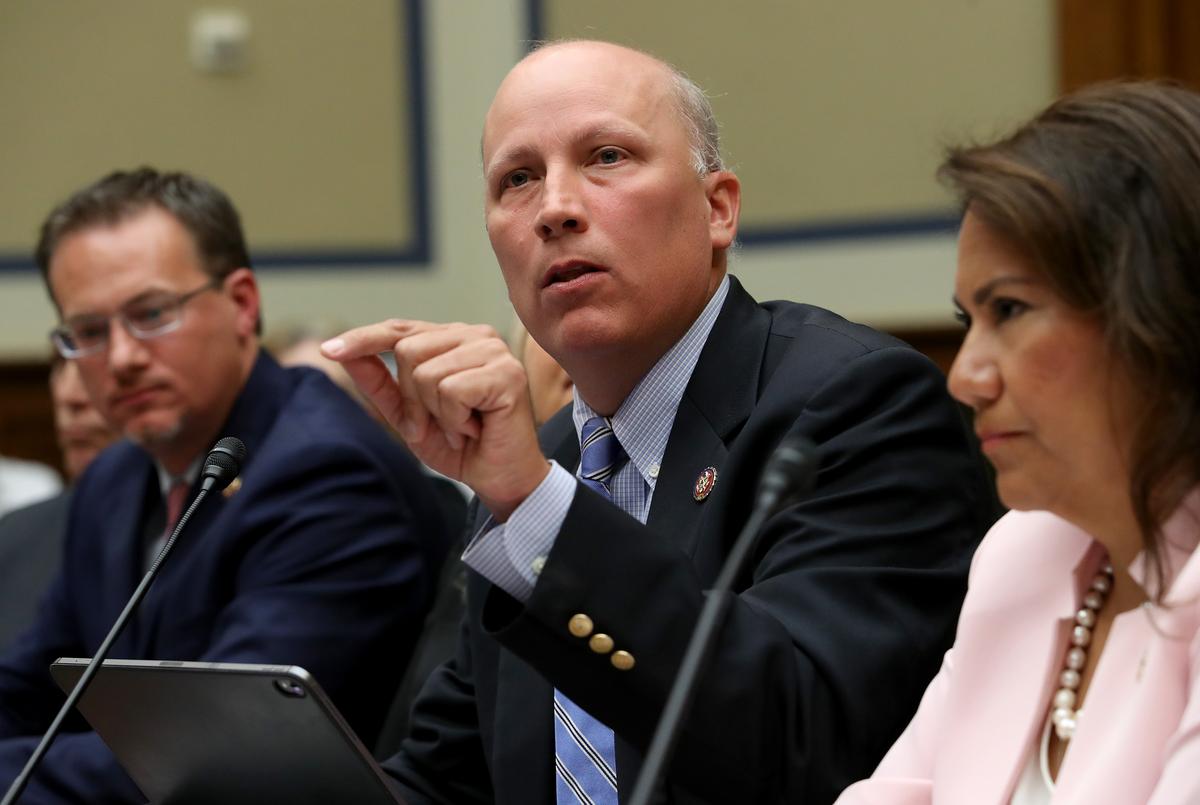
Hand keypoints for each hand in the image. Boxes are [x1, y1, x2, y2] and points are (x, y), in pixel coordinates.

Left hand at [322, 320, 549, 519]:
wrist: (499, 478)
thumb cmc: (461, 445)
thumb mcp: (408, 415)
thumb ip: (379, 382)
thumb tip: (341, 352)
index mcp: (451, 339)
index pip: (399, 329)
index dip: (363, 339)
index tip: (328, 350)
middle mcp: (473, 336)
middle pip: (407, 351)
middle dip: (412, 399)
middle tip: (438, 424)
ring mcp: (493, 351)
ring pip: (426, 373)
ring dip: (436, 414)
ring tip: (460, 427)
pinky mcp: (507, 372)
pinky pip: (451, 390)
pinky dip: (455, 420)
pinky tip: (475, 427)